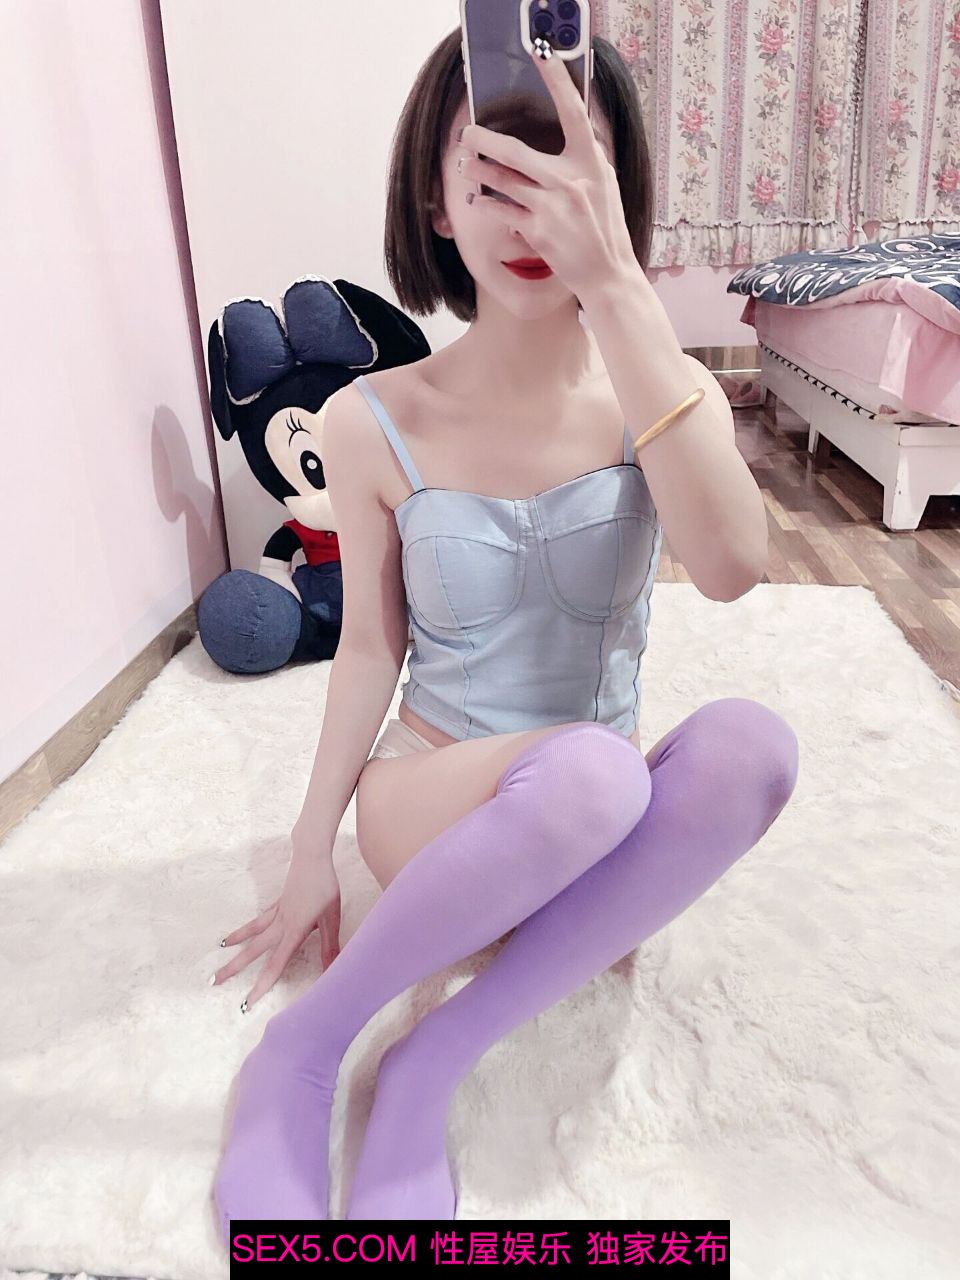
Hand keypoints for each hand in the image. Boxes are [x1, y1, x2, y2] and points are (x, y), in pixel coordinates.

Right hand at [212, 836, 341, 1012]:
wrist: (312, 856)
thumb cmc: (325, 887)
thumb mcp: (332, 918)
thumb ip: (330, 946)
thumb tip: (331, 970)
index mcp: (294, 931)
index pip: (275, 964)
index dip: (261, 985)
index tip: (246, 1002)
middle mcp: (280, 924)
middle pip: (254, 951)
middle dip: (234, 968)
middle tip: (213, 982)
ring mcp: (277, 912)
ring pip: (252, 933)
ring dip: (236, 944)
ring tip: (219, 951)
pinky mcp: (278, 903)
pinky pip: (259, 920)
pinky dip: (247, 928)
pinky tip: (240, 934)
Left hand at [456, 36, 638, 300]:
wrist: (608, 274)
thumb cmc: (605, 228)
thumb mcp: (604, 184)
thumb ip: (584, 158)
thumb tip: (572, 128)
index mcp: (591, 161)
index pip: (573, 112)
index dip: (557, 80)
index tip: (542, 54)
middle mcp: (572, 180)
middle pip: (517, 151)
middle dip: (485, 141)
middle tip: (467, 134)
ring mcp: (553, 206)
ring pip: (504, 181)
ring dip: (479, 172)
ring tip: (464, 165)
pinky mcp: (539, 231)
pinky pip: (504, 211)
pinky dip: (490, 205)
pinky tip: (480, 201)